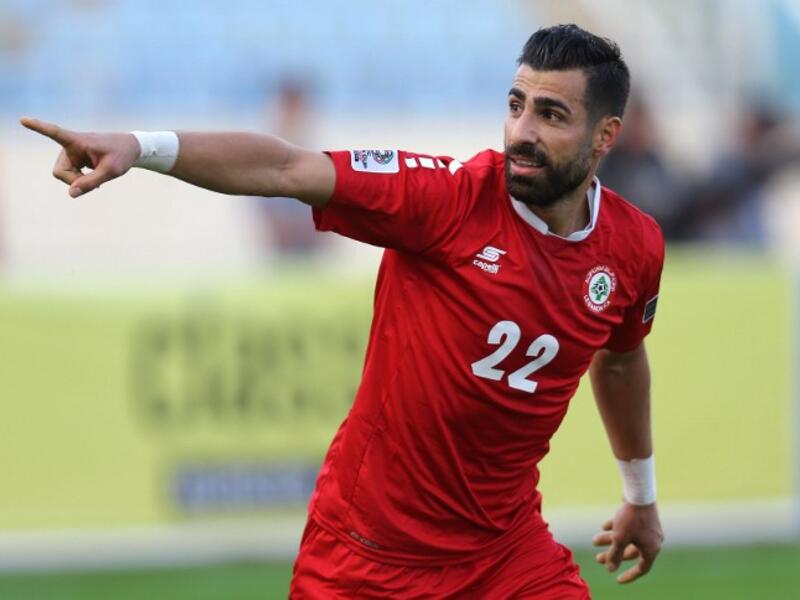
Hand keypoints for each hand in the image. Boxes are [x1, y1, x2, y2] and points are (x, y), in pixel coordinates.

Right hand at [20, 116, 140, 197]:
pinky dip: (81, 181)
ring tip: (97, 177)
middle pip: (59, 172)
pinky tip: (94, 178)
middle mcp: (70, 146)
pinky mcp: (73, 160)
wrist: (130, 149)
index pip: (55, 133)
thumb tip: (71, 194)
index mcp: (78, 140)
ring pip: (63, 176)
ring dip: (79, 181)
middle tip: (95, 183)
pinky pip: (70, 177)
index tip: (23, 120)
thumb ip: (91, 182)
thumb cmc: (122, 155)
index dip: (38, 128)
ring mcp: (70, 153)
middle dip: (74, 181)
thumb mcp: (111, 171)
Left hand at [592, 502, 662, 583]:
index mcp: (652, 549)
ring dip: (611, 540)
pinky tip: (604, 526)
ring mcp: (648, 528)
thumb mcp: (620, 538)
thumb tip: (610, 570)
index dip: (630, 575)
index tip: (617, 579)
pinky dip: (617, 528)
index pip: (642, 568)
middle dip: (613, 554)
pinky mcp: (642, 517)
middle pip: (630, 552)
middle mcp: (653, 540)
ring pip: (628, 538)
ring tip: (594, 540)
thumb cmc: (630, 517)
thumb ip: (615, 555)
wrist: (639, 492)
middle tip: (597, 558)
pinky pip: (629, 526)